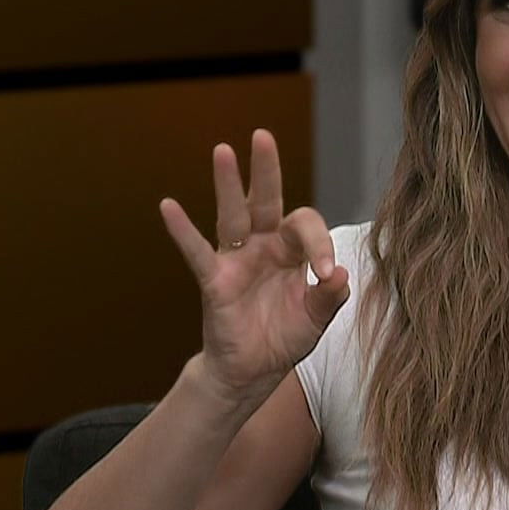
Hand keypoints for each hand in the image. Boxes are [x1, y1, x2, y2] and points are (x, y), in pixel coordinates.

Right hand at [159, 129, 349, 402]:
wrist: (254, 372)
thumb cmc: (284, 338)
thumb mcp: (315, 318)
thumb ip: (330, 296)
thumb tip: (340, 274)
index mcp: (291, 251)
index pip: (305, 227)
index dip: (320, 245)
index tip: (327, 274)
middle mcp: (262, 247)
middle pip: (265, 201)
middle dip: (266, 170)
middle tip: (263, 136)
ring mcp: (236, 260)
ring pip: (232, 216)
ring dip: (227, 184)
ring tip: (223, 151)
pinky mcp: (215, 281)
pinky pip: (198, 253)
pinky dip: (183, 231)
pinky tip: (168, 207)